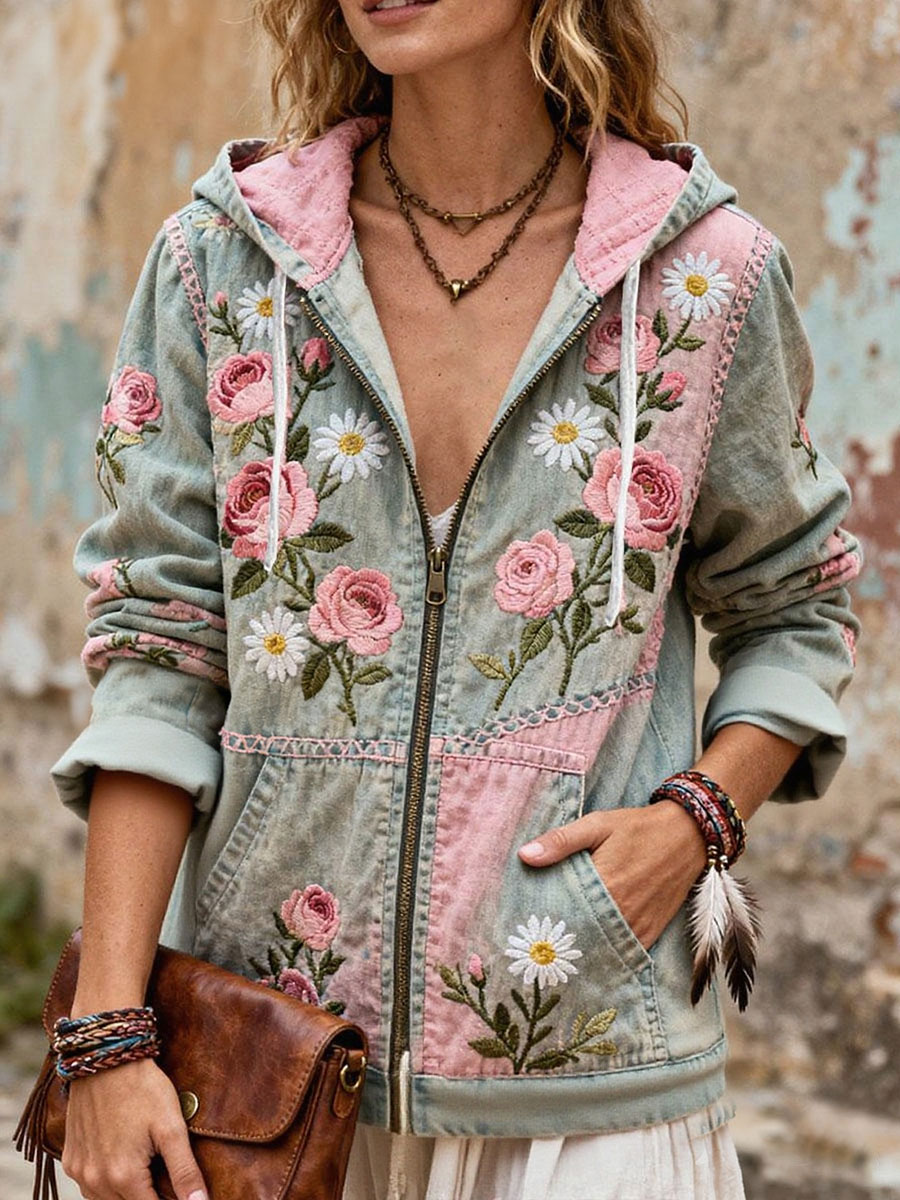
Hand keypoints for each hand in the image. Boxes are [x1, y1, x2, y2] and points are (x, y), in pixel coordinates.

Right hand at [61, 1057, 207, 1199]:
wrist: (106, 1057)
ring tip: (146, 1168)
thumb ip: (185, 1171)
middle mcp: (95, 1181)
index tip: (181, 1192)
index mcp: (123, 1177)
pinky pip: (89, 1185)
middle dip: (149, 1196)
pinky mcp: (70, 1158)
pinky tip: (122, 1163)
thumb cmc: (143, 1089)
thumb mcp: (172, 1127)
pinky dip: (106, 1183)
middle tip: (164, 1174)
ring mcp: (79, 1171)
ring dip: (127, 1193)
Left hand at [518, 800, 708, 951]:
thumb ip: (561, 841)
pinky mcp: (651, 931)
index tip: (524, 928)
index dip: (543, 922)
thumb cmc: (638, 827)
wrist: (688, 835)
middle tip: (534, 944)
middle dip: (558, 940)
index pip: (563, 914)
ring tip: (555, 950)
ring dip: (580, 948)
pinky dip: (605, 952)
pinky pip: (623, 951)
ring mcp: (638, 925)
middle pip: (579, 935)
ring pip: (600, 947)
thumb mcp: (597, 824)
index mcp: (604, 885)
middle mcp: (622, 912)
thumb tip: (524, 855)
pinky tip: (587, 949)